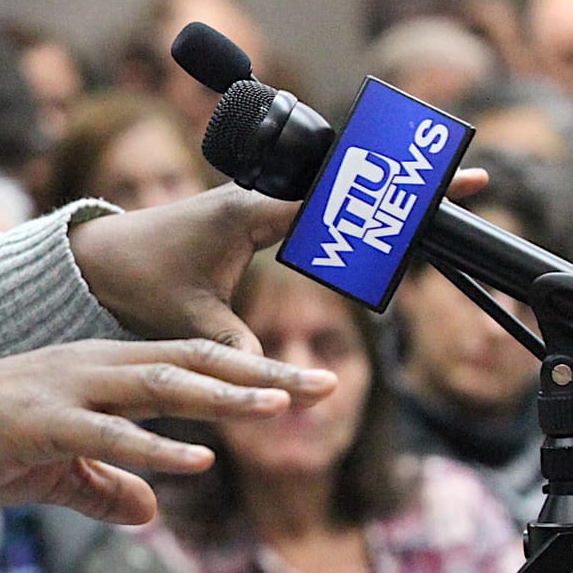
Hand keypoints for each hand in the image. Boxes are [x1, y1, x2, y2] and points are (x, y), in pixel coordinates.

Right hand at [0, 337, 335, 523]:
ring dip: (224, 398)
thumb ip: (106, 487)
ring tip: (279, 408)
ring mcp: (68, 388)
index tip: (304, 385)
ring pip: (160, 385)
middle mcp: (92, 364)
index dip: (250, 373)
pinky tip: (197, 459)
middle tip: (323, 384)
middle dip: (260, 375)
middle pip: (192, 363)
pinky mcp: (42, 421)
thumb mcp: (56, 473)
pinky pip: (109, 435)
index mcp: (100, 368)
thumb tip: (152, 511)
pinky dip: (156, 446)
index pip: (190, 363)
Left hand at [68, 168, 488, 353]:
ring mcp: (261, 195)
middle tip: (473, 179)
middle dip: (411, 178)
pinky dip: (356, 202)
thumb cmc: (140, 282)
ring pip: (337, 182)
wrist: (99, 256)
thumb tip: (283, 394)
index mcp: (251, 209)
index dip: (395, 196)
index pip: (339, 198)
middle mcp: (261, 192)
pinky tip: (391, 211)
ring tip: (449, 187)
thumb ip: (239, 354)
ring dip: (387, 187)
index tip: (449, 184)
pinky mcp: (257, 207)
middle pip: (353, 177)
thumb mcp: (192, 325)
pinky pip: (317, 197)